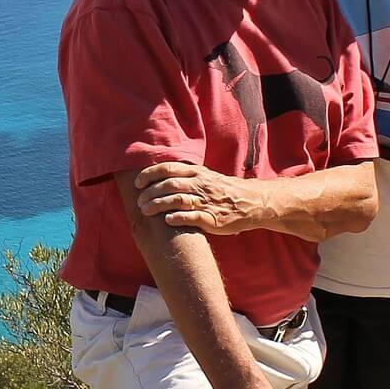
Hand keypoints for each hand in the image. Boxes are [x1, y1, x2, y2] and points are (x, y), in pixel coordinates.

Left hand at [134, 161, 268, 233]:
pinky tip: (167, 220)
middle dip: (150, 193)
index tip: (137, 183)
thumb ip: (185, 174)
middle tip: (139, 202)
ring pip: (178, 200)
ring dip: (158, 205)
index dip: (150, 175)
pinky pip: (192, 217)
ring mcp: (207, 201)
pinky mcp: (213, 218)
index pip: (168, 168)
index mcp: (197, 173)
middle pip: (169, 184)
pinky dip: (177, 218)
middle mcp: (201, 184)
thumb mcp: (206, 176)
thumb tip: (158, 174)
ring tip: (146, 211)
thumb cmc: (223, 190)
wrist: (251, 202)